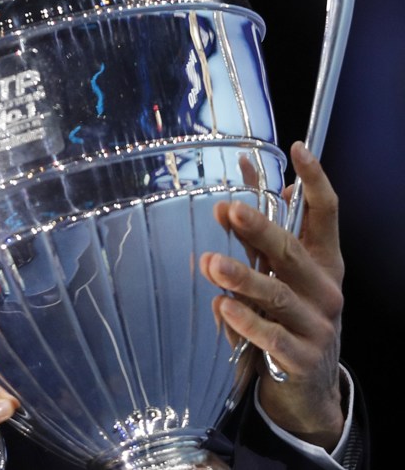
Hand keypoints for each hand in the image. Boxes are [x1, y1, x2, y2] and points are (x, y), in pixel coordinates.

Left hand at [199, 141, 344, 449]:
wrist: (307, 387)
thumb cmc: (289, 315)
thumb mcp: (280, 272)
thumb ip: (261, 231)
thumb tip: (241, 177)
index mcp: (324, 262)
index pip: (327, 214)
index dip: (316, 180)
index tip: (299, 149)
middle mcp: (326, 289)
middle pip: (293, 251)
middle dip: (261, 229)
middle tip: (230, 210)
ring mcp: (317, 325)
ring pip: (278, 295)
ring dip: (242, 277)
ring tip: (210, 263)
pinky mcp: (300, 358)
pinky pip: (270, 336)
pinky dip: (244, 321)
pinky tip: (221, 306)